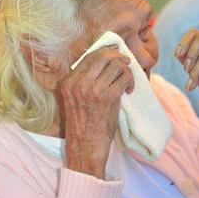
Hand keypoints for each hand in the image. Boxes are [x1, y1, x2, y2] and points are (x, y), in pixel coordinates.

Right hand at [60, 45, 133, 179]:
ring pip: (116, 64)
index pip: (88, 56)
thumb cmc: (82, 123)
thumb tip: (104, 61)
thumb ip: (83, 81)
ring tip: (127, 81)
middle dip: (117, 56)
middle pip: (103, 55)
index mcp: (68, 82)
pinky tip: (129, 90)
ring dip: (126, 70)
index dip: (105, 51)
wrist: (85, 146)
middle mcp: (79, 83)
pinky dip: (130, 81)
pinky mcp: (109, 97)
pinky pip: (125, 77)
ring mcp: (94, 89)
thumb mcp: (74, 98)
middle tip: (125, 63)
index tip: (115, 54)